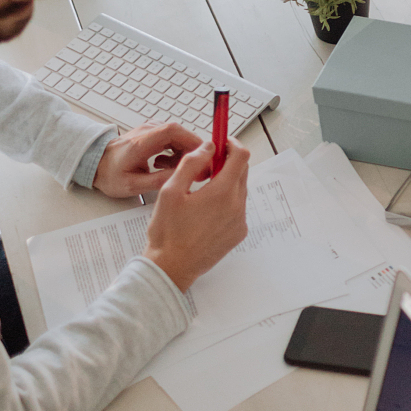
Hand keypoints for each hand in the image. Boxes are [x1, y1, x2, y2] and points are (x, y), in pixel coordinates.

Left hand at [93, 121, 201, 198]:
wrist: (97, 164)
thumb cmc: (111, 175)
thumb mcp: (133, 186)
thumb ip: (159, 180)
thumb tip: (182, 175)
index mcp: (141, 143)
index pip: (173, 131)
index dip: (192, 141)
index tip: (202, 156)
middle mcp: (147, 131)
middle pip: (180, 131)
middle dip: (193, 149)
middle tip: (197, 168)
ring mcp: (150, 129)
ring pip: (178, 135)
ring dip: (184, 152)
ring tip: (176, 170)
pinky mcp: (152, 132)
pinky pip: (173, 138)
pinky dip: (177, 151)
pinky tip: (167, 165)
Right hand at [143, 140, 249, 292]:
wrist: (172, 268)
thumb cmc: (167, 232)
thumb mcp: (171, 191)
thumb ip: (191, 164)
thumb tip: (208, 148)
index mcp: (222, 193)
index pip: (241, 157)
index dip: (232, 144)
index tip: (221, 142)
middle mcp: (237, 207)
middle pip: (242, 172)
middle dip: (228, 162)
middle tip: (207, 163)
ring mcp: (240, 222)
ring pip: (240, 190)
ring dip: (226, 182)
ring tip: (201, 190)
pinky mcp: (238, 234)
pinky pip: (237, 208)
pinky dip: (227, 201)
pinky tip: (205, 210)